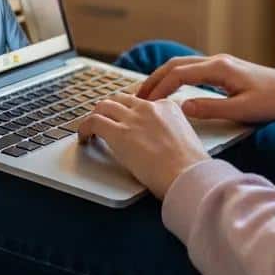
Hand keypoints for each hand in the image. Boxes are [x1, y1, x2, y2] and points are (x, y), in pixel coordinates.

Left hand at [76, 92, 208, 199]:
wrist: (188, 175)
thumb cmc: (190, 167)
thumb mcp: (187, 138)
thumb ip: (172, 131)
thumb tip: (161, 141)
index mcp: (167, 106)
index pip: (141, 101)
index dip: (130, 111)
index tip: (126, 121)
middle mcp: (149, 107)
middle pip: (120, 99)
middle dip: (110, 109)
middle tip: (104, 121)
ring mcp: (133, 118)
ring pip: (104, 105)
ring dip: (96, 116)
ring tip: (91, 129)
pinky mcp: (119, 133)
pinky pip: (93, 122)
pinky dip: (84, 128)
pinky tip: (83, 138)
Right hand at [136, 53, 274, 124]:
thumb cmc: (272, 102)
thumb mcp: (241, 111)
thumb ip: (210, 109)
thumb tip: (181, 107)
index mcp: (219, 68)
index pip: (179, 74)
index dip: (159, 88)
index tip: (144, 103)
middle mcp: (217, 61)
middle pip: (176, 65)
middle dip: (154, 79)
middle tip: (136, 97)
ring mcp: (221, 64)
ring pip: (183, 66)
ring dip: (163, 77)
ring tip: (148, 94)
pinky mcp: (225, 70)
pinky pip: (193, 70)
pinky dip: (176, 77)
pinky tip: (171, 90)